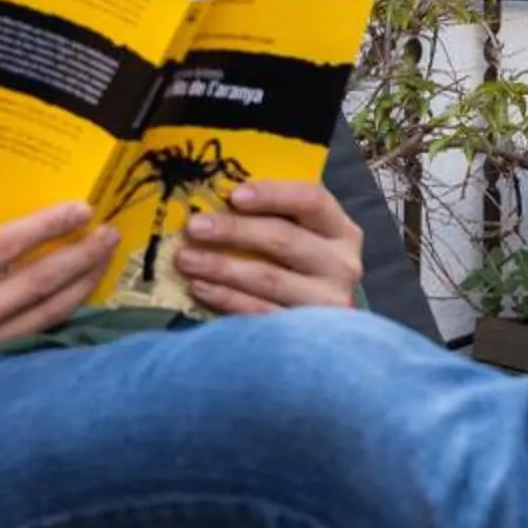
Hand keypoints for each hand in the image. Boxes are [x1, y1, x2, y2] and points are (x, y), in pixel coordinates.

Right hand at [0, 201, 117, 369]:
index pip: (3, 249)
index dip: (46, 228)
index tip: (79, 208)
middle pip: (37, 282)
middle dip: (79, 254)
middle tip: (109, 229)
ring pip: (45, 311)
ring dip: (82, 281)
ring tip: (106, 253)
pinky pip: (36, 332)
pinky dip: (64, 308)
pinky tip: (83, 288)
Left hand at [174, 179, 364, 313]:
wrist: (323, 332)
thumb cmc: (302, 266)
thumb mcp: (305, 235)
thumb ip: (278, 215)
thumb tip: (220, 194)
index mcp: (342, 231)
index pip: (312, 200)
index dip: (273, 195)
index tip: (234, 196)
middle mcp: (342, 265)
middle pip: (284, 239)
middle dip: (234, 231)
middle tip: (194, 227)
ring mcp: (325, 301)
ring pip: (268, 277)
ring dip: (221, 266)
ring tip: (185, 258)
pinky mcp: (304, 330)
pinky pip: (259, 310)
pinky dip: (226, 298)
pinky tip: (200, 287)